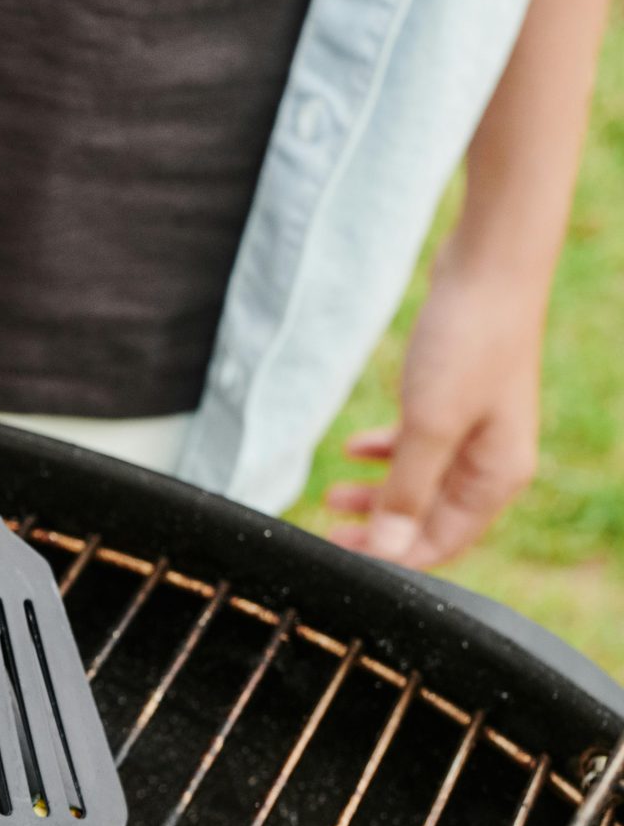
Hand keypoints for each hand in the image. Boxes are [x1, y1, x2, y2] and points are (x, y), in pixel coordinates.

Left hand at [323, 254, 544, 569]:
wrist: (488, 269)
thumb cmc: (468, 344)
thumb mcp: (429, 427)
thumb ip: (407, 491)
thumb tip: (390, 549)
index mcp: (496, 477)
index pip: (442, 542)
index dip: (393, 557)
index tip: (342, 555)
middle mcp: (491, 460)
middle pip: (428, 516)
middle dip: (380, 529)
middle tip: (328, 531)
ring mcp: (474, 430)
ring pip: (418, 480)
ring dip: (377, 492)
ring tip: (329, 495)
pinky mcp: (453, 401)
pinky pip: (416, 444)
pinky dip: (384, 452)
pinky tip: (351, 450)